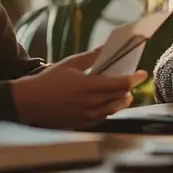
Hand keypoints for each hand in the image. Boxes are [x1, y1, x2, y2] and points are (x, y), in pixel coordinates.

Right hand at [10, 47, 146, 128]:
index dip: (134, 78)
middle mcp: (90, 103)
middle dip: (129, 89)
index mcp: (89, 86)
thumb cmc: (49, 80)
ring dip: (122, 100)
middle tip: (133, 81)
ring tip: (126, 94)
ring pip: (113, 109)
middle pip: (120, 97)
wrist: (29, 103)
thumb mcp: (70, 64)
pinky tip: (110, 104)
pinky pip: (103, 117)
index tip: (142, 74)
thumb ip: (91, 57)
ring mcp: (87, 116)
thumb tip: (106, 48)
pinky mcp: (82, 123)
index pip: (120, 83)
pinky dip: (110, 109)